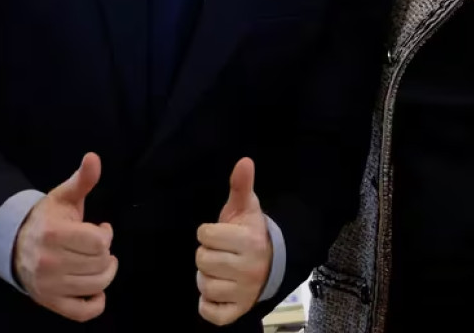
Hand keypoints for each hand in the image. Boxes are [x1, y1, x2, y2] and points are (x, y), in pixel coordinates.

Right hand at [12, 152, 117, 321]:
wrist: (14, 244)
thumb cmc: (46, 218)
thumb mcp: (63, 197)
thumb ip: (82, 180)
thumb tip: (94, 157)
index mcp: (54, 234)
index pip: (100, 242)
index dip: (106, 235)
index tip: (100, 229)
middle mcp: (49, 263)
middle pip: (101, 263)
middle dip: (106, 253)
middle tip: (97, 246)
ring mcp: (49, 286)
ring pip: (97, 286)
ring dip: (105, 273)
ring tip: (98, 261)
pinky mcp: (49, 302)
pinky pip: (83, 313)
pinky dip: (96, 303)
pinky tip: (96, 289)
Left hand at [196, 158, 272, 325]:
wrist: (272, 263)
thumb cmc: (251, 233)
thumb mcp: (246, 208)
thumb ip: (241, 185)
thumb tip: (244, 160)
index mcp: (249, 241)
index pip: (204, 234)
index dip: (209, 232)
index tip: (222, 234)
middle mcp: (248, 268)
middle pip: (201, 260)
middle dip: (208, 254)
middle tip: (222, 253)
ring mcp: (243, 292)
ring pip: (203, 285)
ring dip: (207, 277)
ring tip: (221, 270)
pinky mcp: (237, 311)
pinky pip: (209, 312)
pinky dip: (208, 304)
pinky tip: (219, 291)